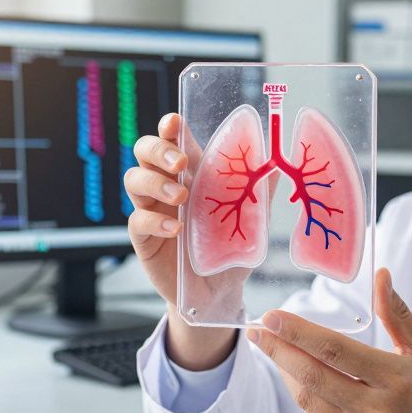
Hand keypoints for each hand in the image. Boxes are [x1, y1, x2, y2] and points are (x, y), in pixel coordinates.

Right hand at [124, 112, 239, 369]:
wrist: (218, 290)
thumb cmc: (229, 247)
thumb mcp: (251, 217)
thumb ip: (260, 190)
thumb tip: (278, 163)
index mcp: (191, 173)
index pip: (173, 139)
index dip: (169, 127)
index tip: (175, 122)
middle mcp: (165, 185)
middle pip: (144, 151)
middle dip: (158, 150)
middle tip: (181, 164)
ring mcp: (151, 210)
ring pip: (133, 180)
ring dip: (156, 183)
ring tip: (181, 198)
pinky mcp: (143, 238)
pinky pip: (137, 221)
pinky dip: (155, 222)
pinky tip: (176, 230)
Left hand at [247, 268, 411, 412]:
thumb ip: (396, 314)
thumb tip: (381, 275)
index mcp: (396, 379)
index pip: (335, 351)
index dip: (299, 333)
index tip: (272, 317)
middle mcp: (378, 410)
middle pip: (312, 377)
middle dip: (278, 351)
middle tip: (257, 332)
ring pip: (309, 401)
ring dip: (287, 374)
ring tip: (276, 351)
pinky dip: (306, 398)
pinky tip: (302, 380)